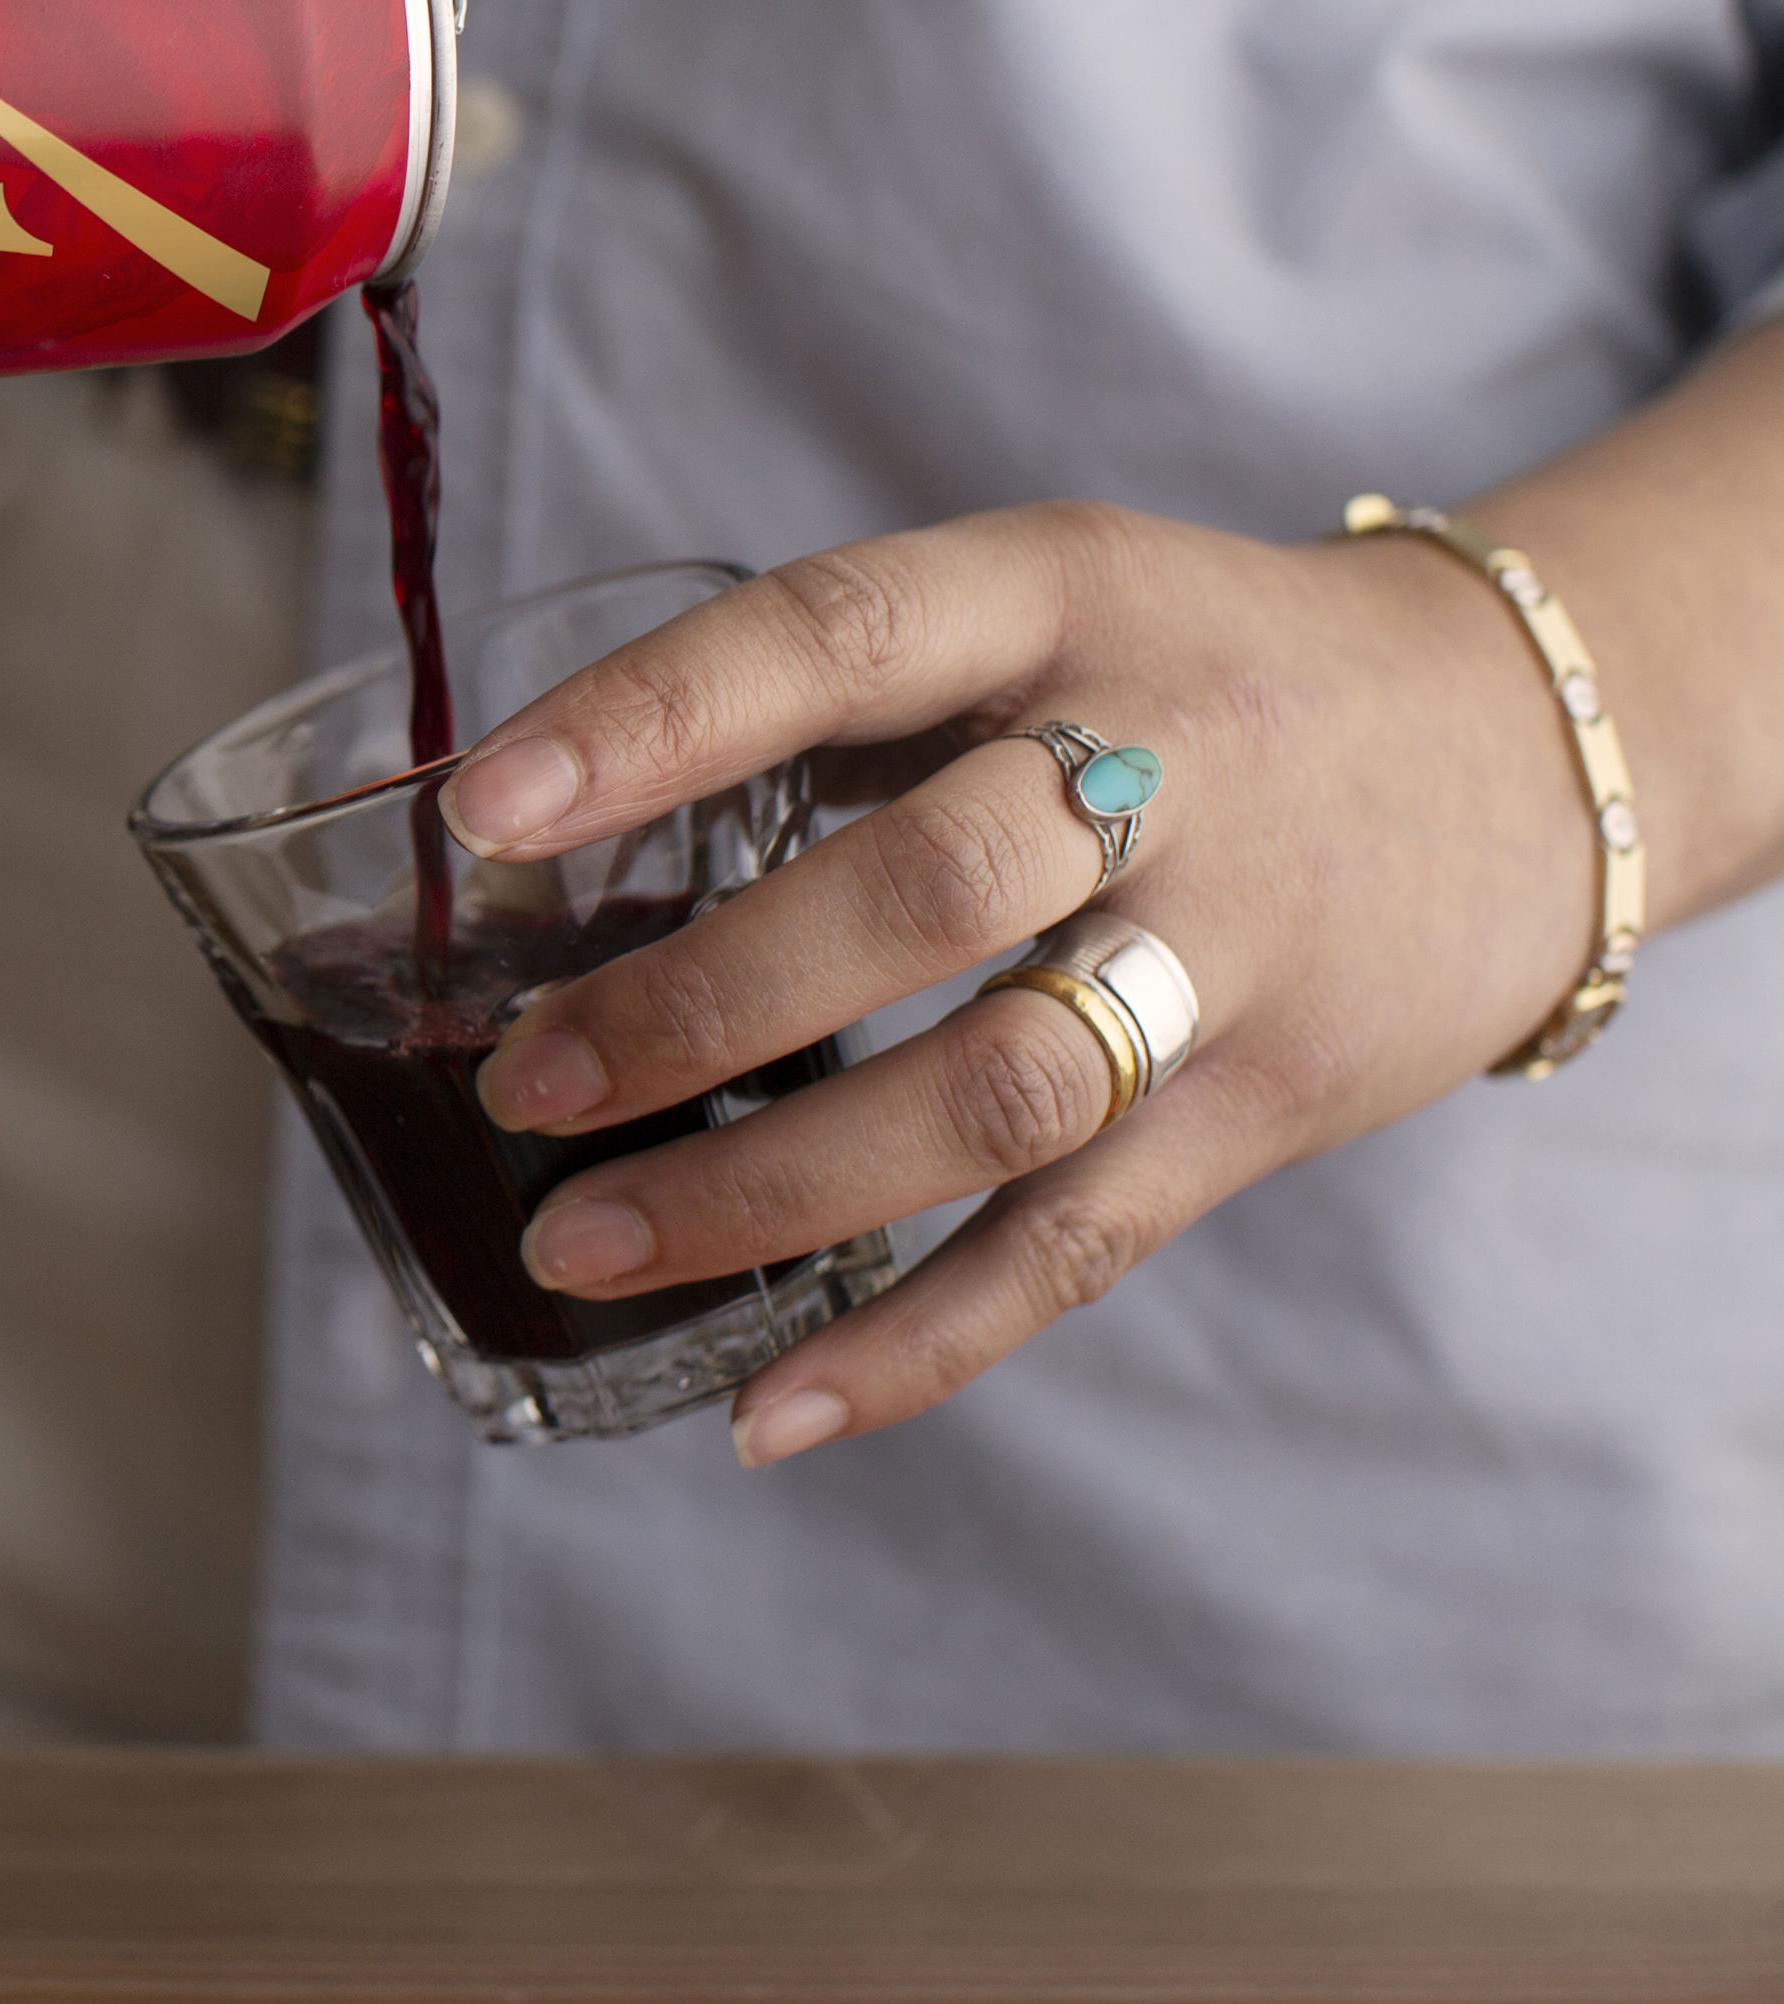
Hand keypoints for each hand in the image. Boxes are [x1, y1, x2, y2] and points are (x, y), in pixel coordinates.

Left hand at [432, 501, 1600, 1463]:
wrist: (1526, 749)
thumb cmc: (1192, 672)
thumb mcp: (1040, 604)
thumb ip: (841, 699)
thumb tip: (548, 833)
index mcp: (1059, 598)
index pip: (836, 638)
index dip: (653, 721)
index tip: (481, 809)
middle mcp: (1162, 764)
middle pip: (923, 890)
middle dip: (701, 1003)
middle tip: (524, 1083)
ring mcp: (1232, 949)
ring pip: (994, 1095)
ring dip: (770, 1191)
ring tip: (582, 1244)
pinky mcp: (1268, 1108)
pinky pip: (1078, 1247)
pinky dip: (916, 1343)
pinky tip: (766, 1408)